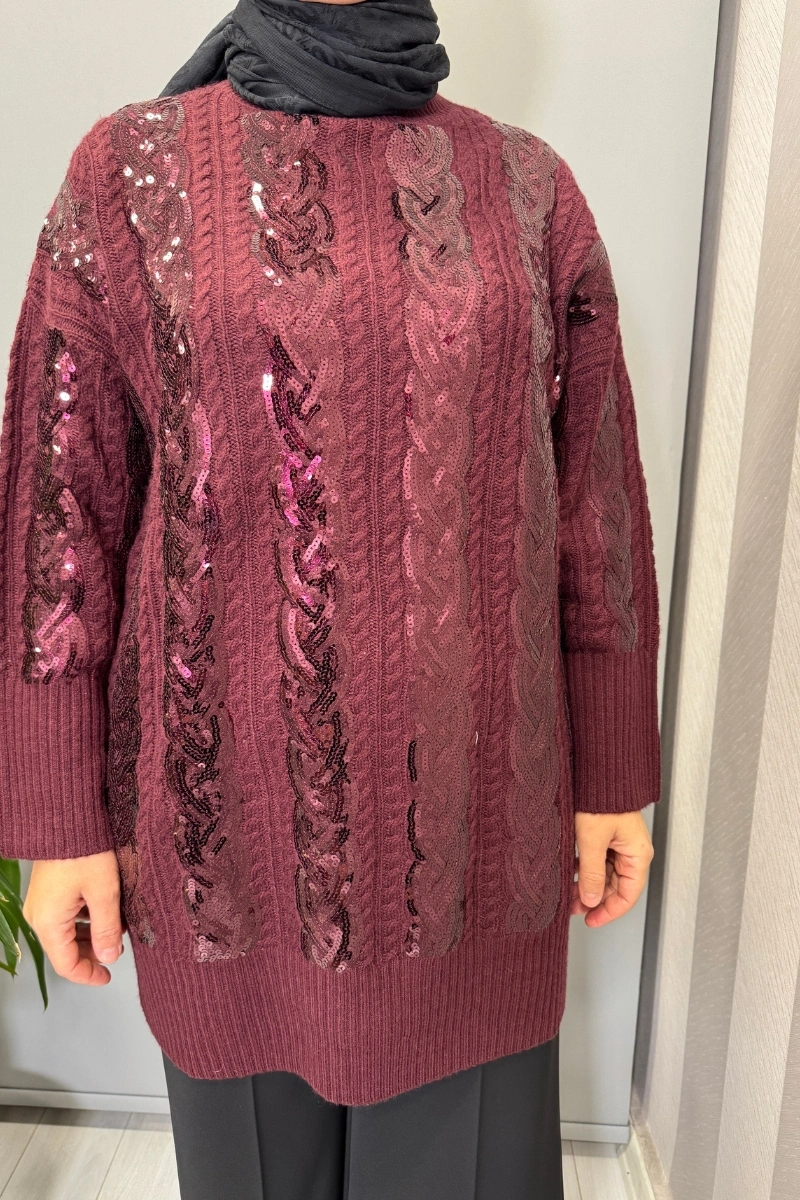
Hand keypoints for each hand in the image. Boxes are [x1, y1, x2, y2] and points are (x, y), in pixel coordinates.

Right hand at [22, 851, 123, 985]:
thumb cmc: (85, 851)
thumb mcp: (104, 893)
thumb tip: (109, 957)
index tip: (109, 976)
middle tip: (118, 950)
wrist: (68, 817)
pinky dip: (87, 919)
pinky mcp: (49, 891)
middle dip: (93, 954)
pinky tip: (107, 912)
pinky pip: (67, 915)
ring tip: (119, 928)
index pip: (66, 965)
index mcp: (49, 923)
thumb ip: (107, 929)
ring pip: (68, 932)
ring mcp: (42, 903)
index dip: (89, 975)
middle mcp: (39, 916)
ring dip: (93, 935)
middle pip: (66, 950)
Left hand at [571, 810, 653, 926]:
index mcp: (638, 855)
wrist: (598, 771)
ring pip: (604, 875)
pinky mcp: (607, 836)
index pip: (627, 896)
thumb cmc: (602, 800)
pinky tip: (568, 873)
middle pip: (615, 887)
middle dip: (594, 899)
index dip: (608, 912)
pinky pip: (598, 861)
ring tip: (566, 893)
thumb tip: (591, 900)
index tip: (589, 920)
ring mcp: (620, 844)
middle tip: (571, 907)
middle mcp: (632, 852)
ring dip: (586, 885)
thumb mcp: (593, 840)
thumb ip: (592, 873)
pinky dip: (584, 869)